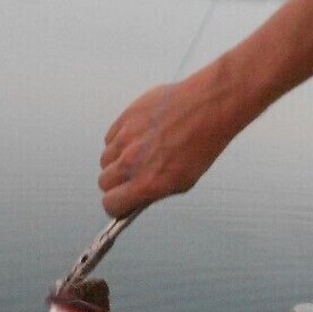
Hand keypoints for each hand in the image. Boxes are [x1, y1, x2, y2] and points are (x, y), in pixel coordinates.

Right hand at [98, 74, 238, 216]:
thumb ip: (154, 191)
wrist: (207, 107)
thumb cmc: (202, 143)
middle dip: (115, 183)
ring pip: (105, 159)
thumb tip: (137, 197)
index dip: (116, 204)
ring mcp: (125, 138)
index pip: (111, 203)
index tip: (120, 202)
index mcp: (147, 182)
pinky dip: (120, 140)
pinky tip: (139, 136)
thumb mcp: (183, 181)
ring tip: (138, 153)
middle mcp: (132, 162)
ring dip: (116, 160)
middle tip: (130, 177)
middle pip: (104, 182)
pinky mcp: (124, 118)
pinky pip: (111, 137)